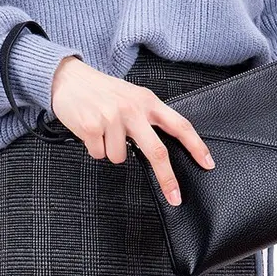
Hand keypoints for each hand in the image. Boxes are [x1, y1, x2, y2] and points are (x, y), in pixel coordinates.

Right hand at [51, 56, 213, 205]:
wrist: (68, 78)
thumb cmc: (103, 91)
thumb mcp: (132, 96)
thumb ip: (147, 117)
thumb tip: (161, 149)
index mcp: (147, 101)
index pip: (179, 125)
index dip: (196, 146)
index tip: (208, 164)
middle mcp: (132, 109)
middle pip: (156, 151)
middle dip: (167, 178)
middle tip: (175, 197)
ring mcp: (111, 118)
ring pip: (120, 157)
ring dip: (111, 150)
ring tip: (103, 131)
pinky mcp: (91, 126)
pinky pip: (99, 154)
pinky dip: (94, 148)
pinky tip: (90, 131)